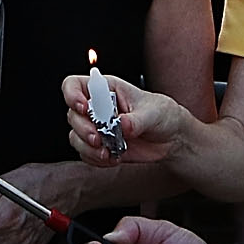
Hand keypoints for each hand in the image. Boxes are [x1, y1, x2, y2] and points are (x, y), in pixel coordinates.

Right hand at [62, 71, 183, 165]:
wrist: (171, 138)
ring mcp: (97, 128)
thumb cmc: (161, 114)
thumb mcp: (153, 113)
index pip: (75, 85)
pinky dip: (96, 159)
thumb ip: (136, 119)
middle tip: (99, 138)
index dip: (72, 95)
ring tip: (107, 152)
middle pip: (73, 115)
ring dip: (88, 147)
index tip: (83, 108)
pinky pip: (86, 154)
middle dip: (83, 129)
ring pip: (75, 136)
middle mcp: (97, 107)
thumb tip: (122, 124)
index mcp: (106, 89)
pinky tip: (114, 158)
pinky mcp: (101, 146)